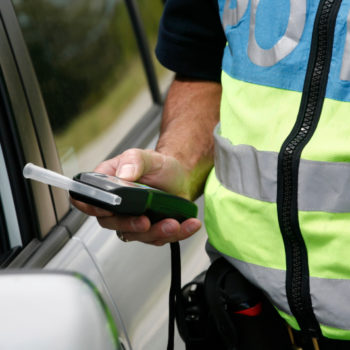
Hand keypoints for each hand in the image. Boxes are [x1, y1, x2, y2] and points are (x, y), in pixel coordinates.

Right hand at [71, 148, 201, 245]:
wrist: (180, 175)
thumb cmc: (158, 166)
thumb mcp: (146, 156)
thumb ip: (133, 161)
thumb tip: (123, 175)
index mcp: (108, 186)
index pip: (88, 200)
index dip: (90, 207)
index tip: (105, 210)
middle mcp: (118, 207)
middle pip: (112, 223)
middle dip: (129, 225)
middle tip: (145, 222)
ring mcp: (134, 220)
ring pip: (137, 235)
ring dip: (156, 232)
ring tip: (173, 224)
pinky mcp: (152, 229)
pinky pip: (160, 238)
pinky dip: (176, 234)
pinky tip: (189, 225)